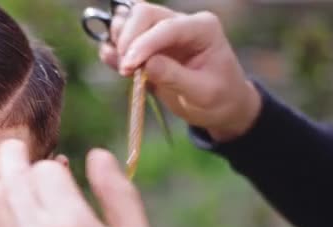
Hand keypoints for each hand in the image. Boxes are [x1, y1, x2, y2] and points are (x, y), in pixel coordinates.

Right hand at [101, 3, 261, 141]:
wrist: (221, 106)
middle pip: (144, 14)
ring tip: (123, 68)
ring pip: (130, 20)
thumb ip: (175, 77)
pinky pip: (124, 37)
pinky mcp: (149, 45)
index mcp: (203, 28)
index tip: (128, 67)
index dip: (143, 44)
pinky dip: (114, 46)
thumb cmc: (219, 98)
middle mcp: (182, 23)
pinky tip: (111, 60)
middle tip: (126, 69)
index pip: (167, 27)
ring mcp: (163, 31)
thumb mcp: (203, 94)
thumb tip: (146, 64)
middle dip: (128, 38)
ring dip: (119, 40)